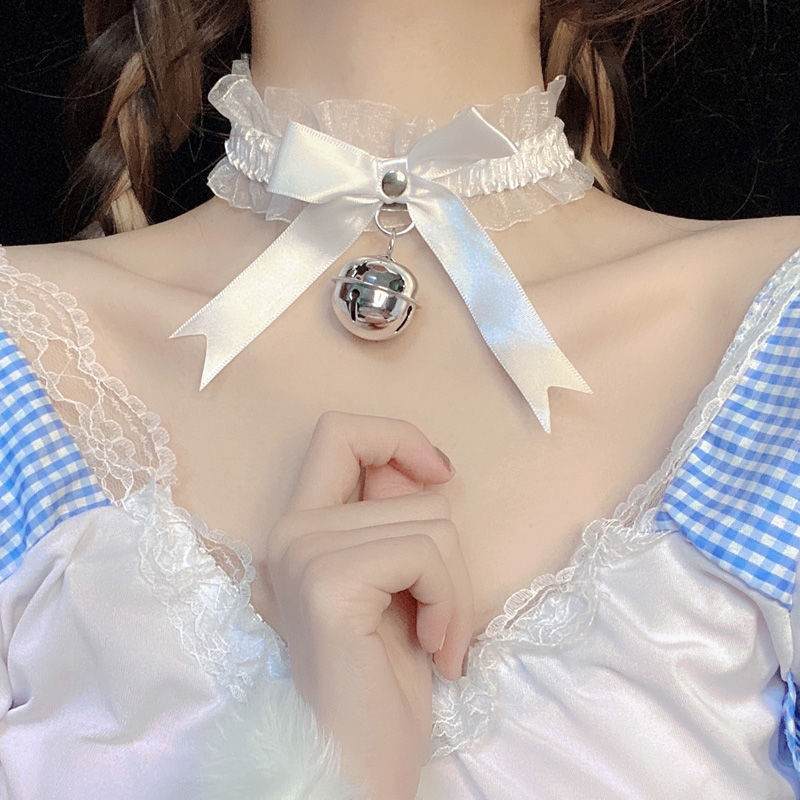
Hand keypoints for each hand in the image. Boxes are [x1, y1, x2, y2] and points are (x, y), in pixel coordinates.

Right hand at [264, 411, 473, 798]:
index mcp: (302, 527)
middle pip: (411, 489)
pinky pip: (426, 555)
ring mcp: (304, 554)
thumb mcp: (396, 584)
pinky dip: (450, 604)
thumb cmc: (384, 679)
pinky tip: (436, 651)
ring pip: (432, 523)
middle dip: (449, 554)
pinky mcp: (328, 583)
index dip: (397, 437)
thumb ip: (396, 520)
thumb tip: (428, 470)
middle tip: (440, 615)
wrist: (355, 763)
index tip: (438, 475)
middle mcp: (291, 531)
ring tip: (436, 638)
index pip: (340, 432)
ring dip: (455, 589)